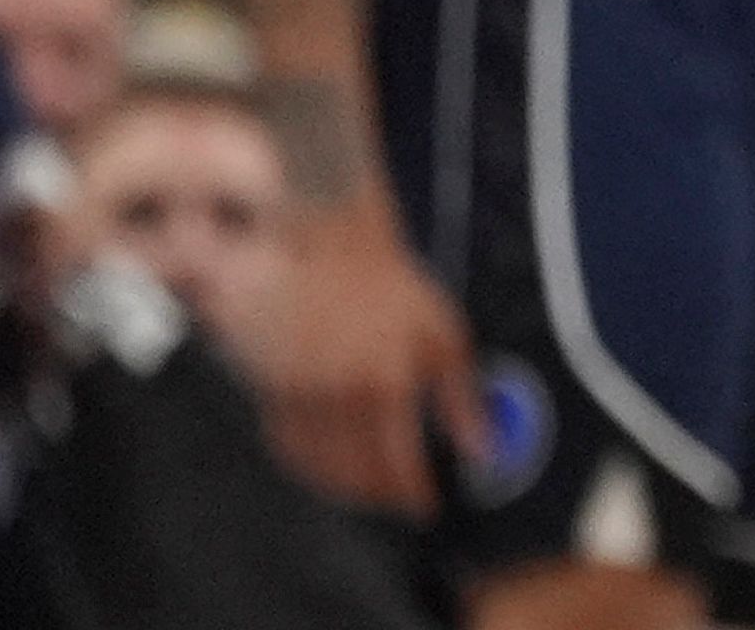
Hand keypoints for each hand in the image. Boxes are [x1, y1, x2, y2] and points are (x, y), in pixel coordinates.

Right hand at [245, 206, 483, 516]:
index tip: (427, 506)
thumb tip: (482, 448)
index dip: (413, 494)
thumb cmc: (389, 288)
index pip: (398, 463)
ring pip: (320, 469)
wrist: (324, 247)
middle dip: (382, 497)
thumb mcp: (444, 333)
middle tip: (401, 500)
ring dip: (347, 489)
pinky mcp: (271, 393)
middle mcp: (339, 395)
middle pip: (356, 475)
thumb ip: (462, 397)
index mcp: (386, 382)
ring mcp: (300, 396)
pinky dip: (311, 469)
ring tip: (372, 489)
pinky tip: (332, 466)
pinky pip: (290, 450)